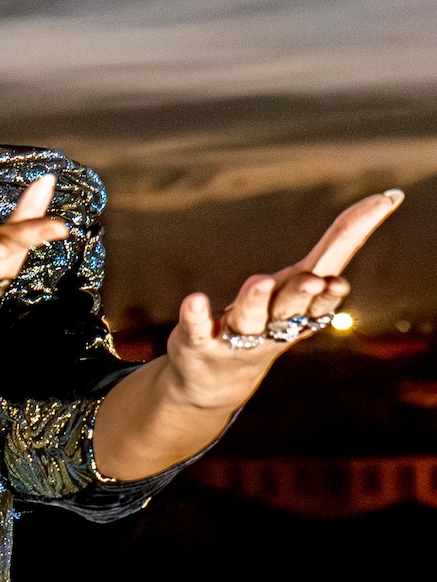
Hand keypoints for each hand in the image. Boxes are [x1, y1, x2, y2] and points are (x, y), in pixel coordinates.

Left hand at [91, 188, 403, 479]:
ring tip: (261, 282)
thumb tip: (385, 198)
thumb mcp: (303, 284)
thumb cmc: (269, 321)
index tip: (339, 284)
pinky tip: (194, 300)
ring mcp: (235, 337)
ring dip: (255, 300)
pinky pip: (197, 329)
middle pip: (288, 309)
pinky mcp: (200, 343)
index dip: (330, 294)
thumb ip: (338, 245)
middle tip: (313, 281)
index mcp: (298, 312)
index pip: (320, 300)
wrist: (216, 383)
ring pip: (248, 318)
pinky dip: (197, 316)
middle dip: (300, 296)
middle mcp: (270, 325)